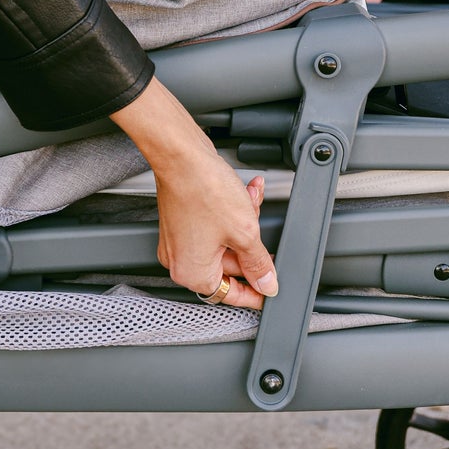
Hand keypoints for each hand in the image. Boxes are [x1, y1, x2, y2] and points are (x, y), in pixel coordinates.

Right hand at [154, 153, 274, 310]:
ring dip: (244, 222)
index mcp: (192, 272)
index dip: (254, 292)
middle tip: (267, 236)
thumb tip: (267, 283)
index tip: (268, 290)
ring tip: (253, 202)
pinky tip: (244, 193)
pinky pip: (214, 224)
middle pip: (228, 264)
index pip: (230, 294)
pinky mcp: (182, 217)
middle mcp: (181, 258)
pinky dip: (230, 212)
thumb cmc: (202, 189)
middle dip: (251, 244)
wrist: (182, 153)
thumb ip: (259, 263)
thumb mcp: (245, 232)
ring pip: (224, 239)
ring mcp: (179, 237)